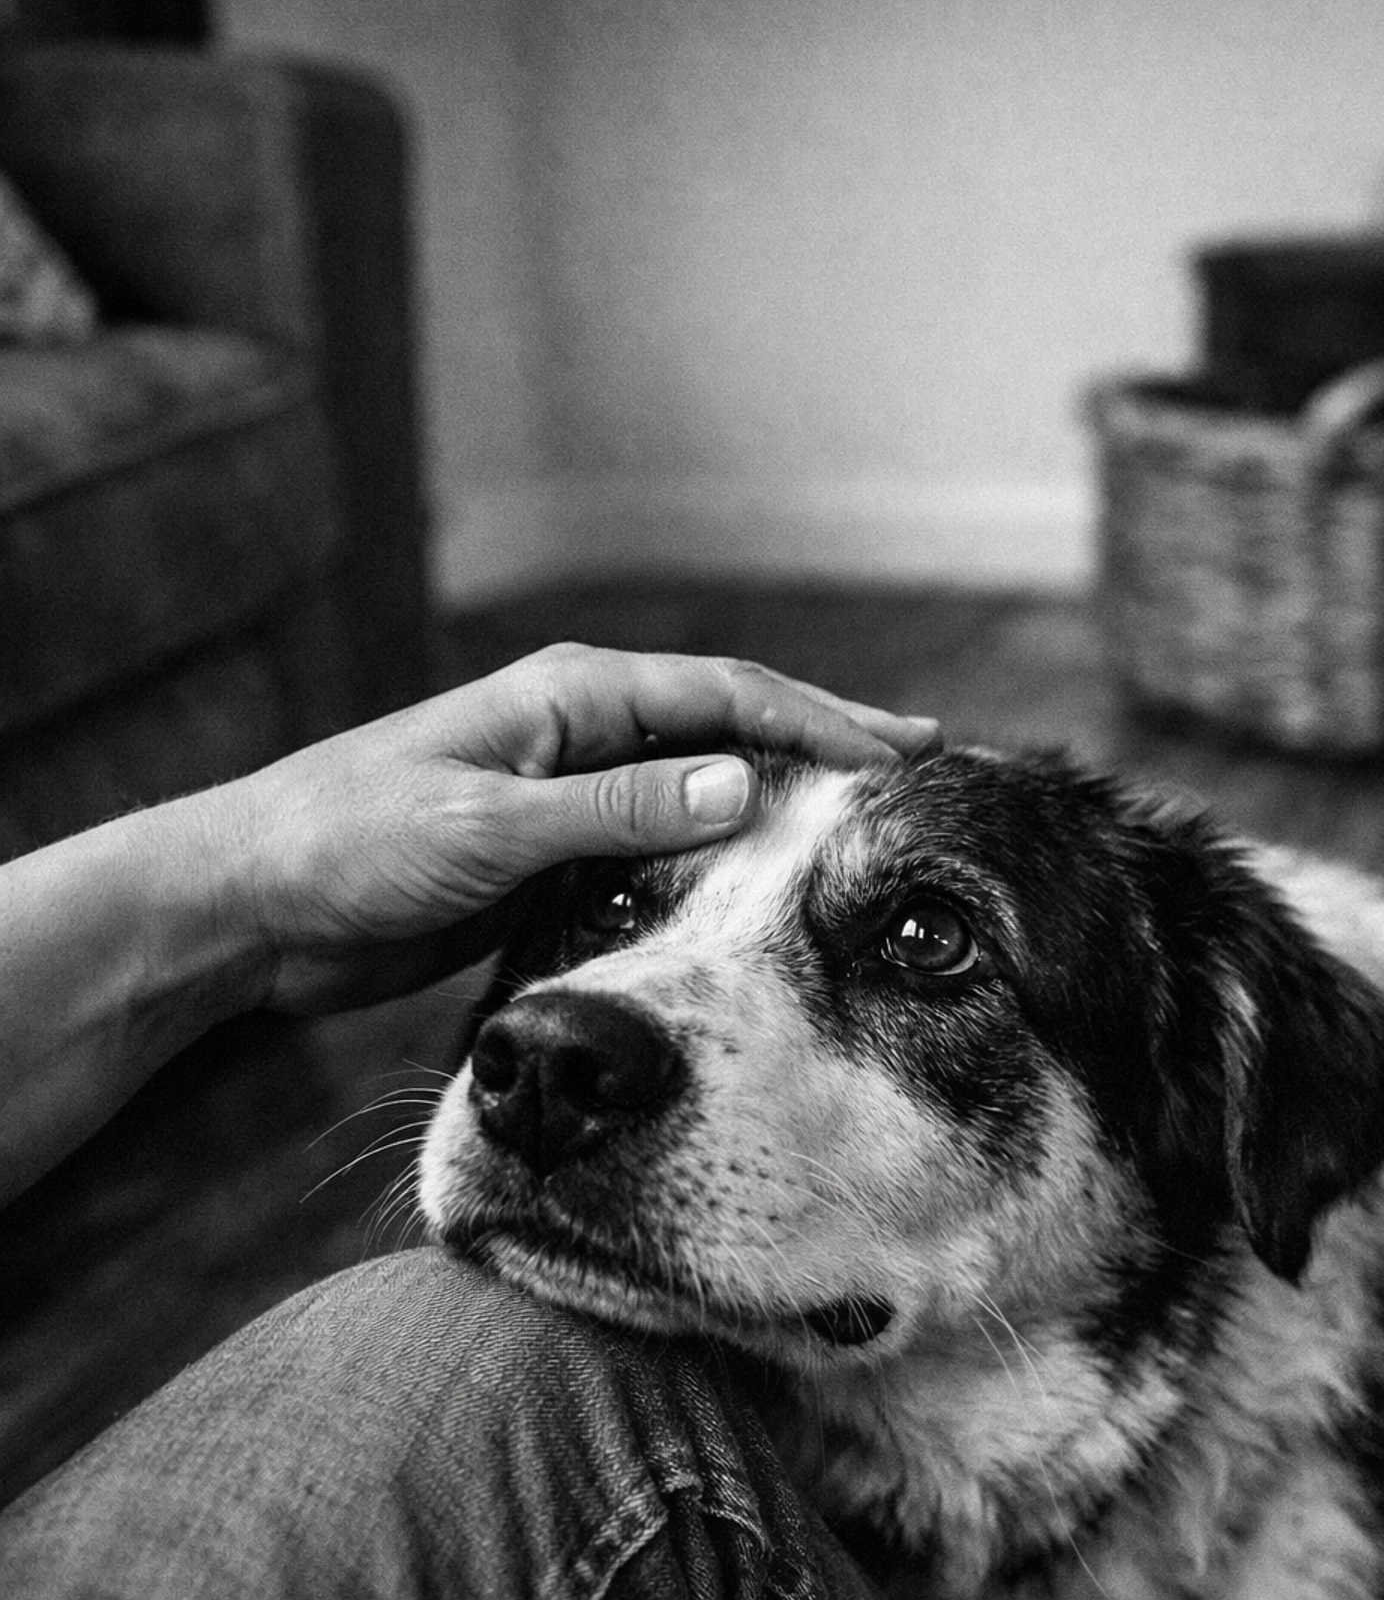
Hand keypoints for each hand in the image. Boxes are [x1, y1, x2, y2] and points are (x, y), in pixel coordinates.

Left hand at [204, 644, 940, 1016]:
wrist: (250, 903)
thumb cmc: (346, 845)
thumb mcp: (487, 830)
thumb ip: (615, 811)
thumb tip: (747, 786)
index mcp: (567, 695)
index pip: (727, 696)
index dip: (823, 722)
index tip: (906, 756)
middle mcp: (577, 732)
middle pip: (728, 730)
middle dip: (822, 747)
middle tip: (916, 771)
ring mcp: (566, 793)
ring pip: (699, 792)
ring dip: (779, 807)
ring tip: (860, 833)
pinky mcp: (547, 856)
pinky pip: (657, 849)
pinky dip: (718, 861)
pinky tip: (763, 891)